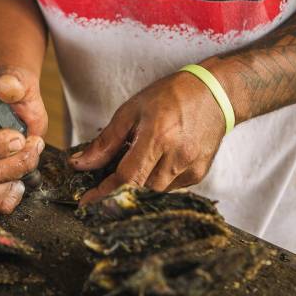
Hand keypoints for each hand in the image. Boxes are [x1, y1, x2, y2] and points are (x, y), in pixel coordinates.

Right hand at [0, 67, 47, 213]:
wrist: (9, 108)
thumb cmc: (9, 95)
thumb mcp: (15, 81)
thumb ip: (12, 82)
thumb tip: (6, 87)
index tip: (20, 138)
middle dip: (17, 162)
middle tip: (33, 146)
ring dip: (16, 178)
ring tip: (27, 159)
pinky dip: (12, 195)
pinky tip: (17, 177)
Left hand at [70, 71, 225, 204]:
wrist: (216, 93)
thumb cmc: (171, 96)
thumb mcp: (131, 110)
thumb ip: (105, 141)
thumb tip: (80, 164)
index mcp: (158, 137)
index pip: (126, 178)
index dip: (104, 193)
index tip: (86, 202)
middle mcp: (177, 156)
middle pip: (140, 190)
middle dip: (119, 190)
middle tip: (104, 185)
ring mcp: (191, 168)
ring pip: (155, 193)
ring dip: (139, 186)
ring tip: (134, 166)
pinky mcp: (199, 174)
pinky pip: (170, 188)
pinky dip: (156, 181)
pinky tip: (156, 164)